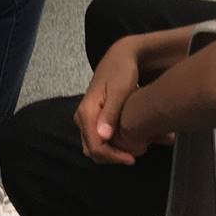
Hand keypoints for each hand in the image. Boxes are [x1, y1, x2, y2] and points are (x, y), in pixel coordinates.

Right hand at [74, 38, 144, 165]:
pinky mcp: (92, 118)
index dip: (113, 156)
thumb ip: (111, 113)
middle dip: (113, 157)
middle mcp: (81, 117)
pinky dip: (111, 145)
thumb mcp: (120, 90)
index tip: (133, 159)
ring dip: (112, 153)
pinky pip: (97, 139)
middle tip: (135, 155)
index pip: (95, 146)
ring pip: (94, 146)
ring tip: (133, 150)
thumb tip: (103, 137)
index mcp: (86, 112)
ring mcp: (85, 118)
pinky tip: (127, 142)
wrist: (120, 56)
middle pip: (92, 150)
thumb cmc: (121, 71)